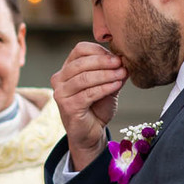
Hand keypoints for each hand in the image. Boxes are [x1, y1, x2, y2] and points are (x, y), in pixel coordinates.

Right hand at [50, 42, 125, 170]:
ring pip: (84, 78)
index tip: (116, 56)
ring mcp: (61, 93)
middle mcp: (59, 79)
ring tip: (121, 74)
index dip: (98, 50)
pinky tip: (116, 85)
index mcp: (67, 69)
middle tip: (120, 63)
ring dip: (106, 75)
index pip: (79, 50)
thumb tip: (124, 59)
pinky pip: (88, 93)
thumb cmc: (97, 108)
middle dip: (103, 61)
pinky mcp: (67, 106)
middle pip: (81, 63)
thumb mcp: (107, 85)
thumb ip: (112, 72)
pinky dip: (104, 88)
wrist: (91, 133)